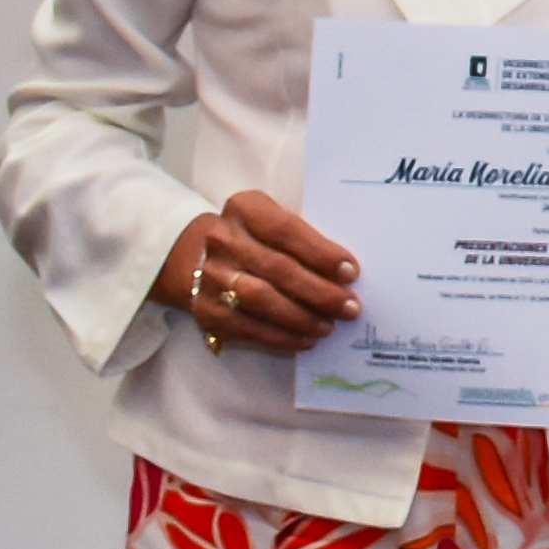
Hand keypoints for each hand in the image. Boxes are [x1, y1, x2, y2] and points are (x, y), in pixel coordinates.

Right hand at [157, 189, 359, 350]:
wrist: (196, 257)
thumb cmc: (255, 238)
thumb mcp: (273, 222)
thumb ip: (305, 239)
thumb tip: (346, 275)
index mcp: (245, 209)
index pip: (286, 231)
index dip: (321, 253)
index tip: (351, 272)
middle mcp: (222, 241)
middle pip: (278, 269)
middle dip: (320, 292)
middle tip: (350, 306)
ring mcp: (210, 277)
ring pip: (262, 301)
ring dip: (302, 317)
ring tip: (330, 325)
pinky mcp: (206, 311)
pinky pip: (248, 328)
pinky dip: (282, 336)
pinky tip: (307, 338)